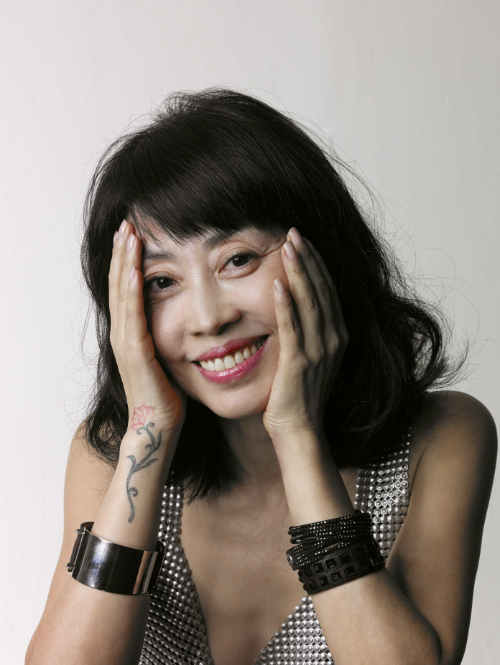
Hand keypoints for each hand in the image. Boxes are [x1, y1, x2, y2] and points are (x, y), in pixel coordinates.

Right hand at [109, 221, 185, 437]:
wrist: (159, 425)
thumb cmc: (167, 393)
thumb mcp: (167, 355)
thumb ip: (168, 333)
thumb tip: (183, 316)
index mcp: (130, 332)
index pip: (126, 288)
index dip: (127, 260)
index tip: (133, 234)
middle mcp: (122, 332)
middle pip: (118, 284)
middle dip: (122, 253)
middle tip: (126, 223)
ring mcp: (125, 341)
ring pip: (121, 293)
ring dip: (124, 262)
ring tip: (127, 234)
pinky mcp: (134, 351)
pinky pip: (132, 314)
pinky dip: (131, 289)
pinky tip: (134, 268)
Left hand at [263, 227, 347, 441]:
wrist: (300, 429)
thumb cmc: (299, 394)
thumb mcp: (310, 357)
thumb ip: (308, 331)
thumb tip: (295, 304)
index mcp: (337, 336)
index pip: (328, 291)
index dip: (317, 264)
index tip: (304, 241)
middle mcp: (333, 340)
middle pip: (322, 290)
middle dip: (308, 259)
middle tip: (294, 232)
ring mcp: (319, 351)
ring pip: (310, 302)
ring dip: (299, 272)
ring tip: (290, 246)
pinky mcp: (299, 363)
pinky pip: (293, 327)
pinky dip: (286, 304)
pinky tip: (278, 283)